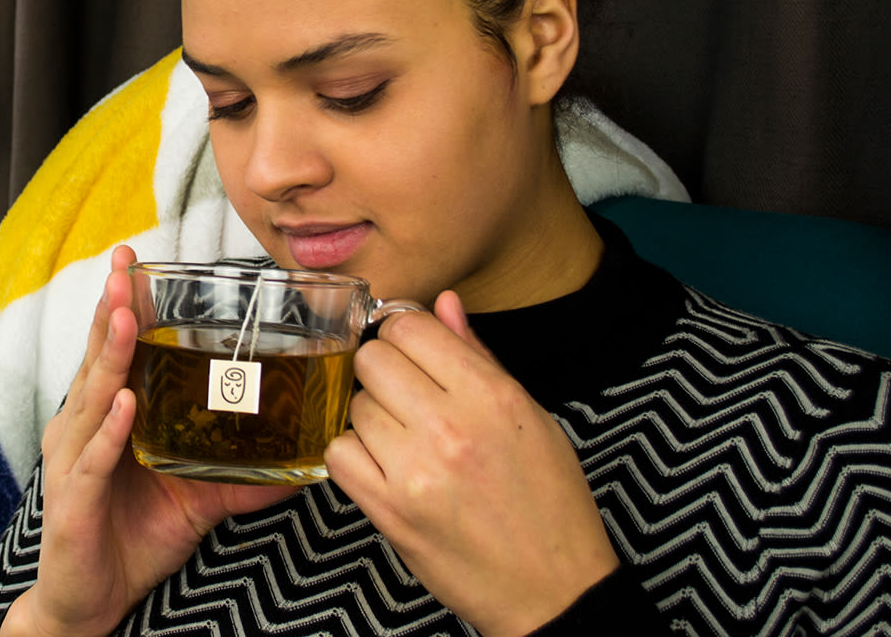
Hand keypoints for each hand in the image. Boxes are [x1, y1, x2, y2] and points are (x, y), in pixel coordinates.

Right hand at [5, 246, 297, 636]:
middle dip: (110, 311)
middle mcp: (83, 429)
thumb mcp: (197, 499)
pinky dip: (110, 432)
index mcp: (106, 418)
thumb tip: (303, 464)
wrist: (92, 603)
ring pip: (92, 398)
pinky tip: (125, 404)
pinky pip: (95, 459)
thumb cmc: (133, 539)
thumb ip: (241, 476)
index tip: (132, 264)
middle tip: (123, 268)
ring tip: (125, 317)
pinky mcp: (72, 500)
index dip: (122, 308)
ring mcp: (74, 462)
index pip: (114, 352)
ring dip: (110, 356)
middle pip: (97, 359)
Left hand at [324, 291, 618, 636]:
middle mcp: (451, 427)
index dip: (404, 334)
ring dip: (372, 419)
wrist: (552, 589)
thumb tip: (442, 303)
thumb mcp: (530, 418)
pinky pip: (338, 454)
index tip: (411, 352)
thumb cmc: (548, 503)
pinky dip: (354, 457)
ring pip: (354, 405)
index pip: (410, 326)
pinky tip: (384, 467)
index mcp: (492, 396)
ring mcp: (416, 470)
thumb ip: (479, 356)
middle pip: (373, 360)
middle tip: (409, 400)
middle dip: (385, 373)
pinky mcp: (389, 511)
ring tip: (408, 442)